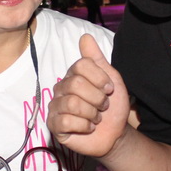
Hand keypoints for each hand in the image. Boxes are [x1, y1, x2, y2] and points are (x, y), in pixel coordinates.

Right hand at [47, 34, 130, 157]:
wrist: (115, 134)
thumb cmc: (112, 107)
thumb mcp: (111, 80)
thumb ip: (97, 59)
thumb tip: (85, 37)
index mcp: (73, 75)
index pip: (81, 65)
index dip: (100, 78)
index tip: (108, 89)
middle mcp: (61, 88)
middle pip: (76, 84)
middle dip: (97, 98)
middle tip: (102, 106)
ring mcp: (55, 107)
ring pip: (72, 103)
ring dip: (92, 113)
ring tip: (96, 118)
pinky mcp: (54, 125)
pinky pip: (66, 121)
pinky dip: (84, 126)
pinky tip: (88, 127)